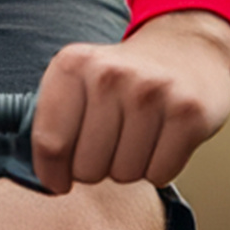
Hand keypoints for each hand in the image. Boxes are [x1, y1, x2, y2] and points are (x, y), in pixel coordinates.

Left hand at [32, 9, 229, 193]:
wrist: (186, 48)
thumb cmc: (122, 75)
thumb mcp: (77, 78)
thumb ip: (51, 119)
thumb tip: (40, 177)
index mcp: (73, 64)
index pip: (50, 143)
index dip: (51, 173)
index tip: (57, 181)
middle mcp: (110, 75)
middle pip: (87, 167)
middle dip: (95, 168)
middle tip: (108, 145)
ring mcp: (152, 92)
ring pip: (124, 174)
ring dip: (128, 167)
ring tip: (136, 137)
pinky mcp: (189, 113)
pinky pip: (160, 174)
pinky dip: (159, 168)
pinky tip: (161, 139)